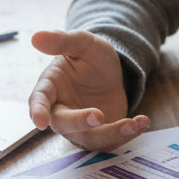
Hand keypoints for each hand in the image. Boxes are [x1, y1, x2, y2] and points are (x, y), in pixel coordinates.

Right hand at [28, 30, 149, 151]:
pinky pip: (110, 142)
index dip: (38, 111)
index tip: (39, 122)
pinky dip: (127, 135)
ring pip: (90, 138)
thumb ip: (61, 41)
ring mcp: (79, 127)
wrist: (112, 72)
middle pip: (63, 124)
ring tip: (133, 123)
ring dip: (112, 133)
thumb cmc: (91, 58)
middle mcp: (61, 111)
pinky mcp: (99, 135)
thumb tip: (36, 36)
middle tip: (99, 115)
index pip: (39, 100)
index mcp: (50, 87)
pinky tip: (142, 122)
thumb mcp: (82, 43)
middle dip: (80, 122)